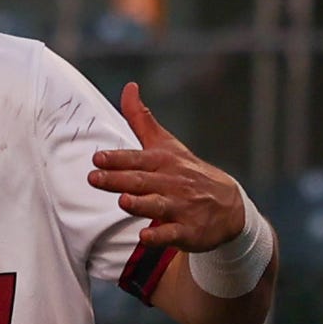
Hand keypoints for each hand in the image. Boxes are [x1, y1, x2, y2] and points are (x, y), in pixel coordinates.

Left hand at [88, 83, 249, 254]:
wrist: (228, 204)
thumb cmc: (188, 172)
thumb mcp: (167, 144)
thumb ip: (142, 120)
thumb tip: (129, 87)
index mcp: (163, 162)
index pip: (137, 159)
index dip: (118, 158)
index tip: (98, 157)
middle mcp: (171, 183)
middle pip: (141, 181)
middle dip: (118, 179)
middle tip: (94, 178)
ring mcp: (181, 207)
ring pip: (158, 205)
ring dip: (140, 204)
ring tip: (123, 201)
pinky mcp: (188, 230)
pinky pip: (172, 233)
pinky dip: (159, 236)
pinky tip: (145, 237)